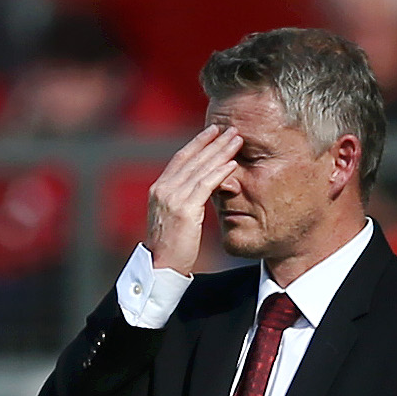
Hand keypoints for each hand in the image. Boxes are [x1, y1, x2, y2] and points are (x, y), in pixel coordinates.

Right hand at [145, 124, 241, 275]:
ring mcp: (172, 198)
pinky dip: (220, 172)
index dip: (198, 143)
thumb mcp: (174, 217)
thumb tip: (200, 188)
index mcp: (159, 189)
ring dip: (220, 152)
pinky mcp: (184, 210)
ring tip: (237, 140)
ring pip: (200, 168)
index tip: (213, 131)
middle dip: (213, 142)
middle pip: (192, 158)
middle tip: (231, 129)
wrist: (160, 266)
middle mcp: (163, 189)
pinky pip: (205, 186)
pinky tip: (233, 164)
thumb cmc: (171, 247)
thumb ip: (184, 200)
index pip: (181, 158)